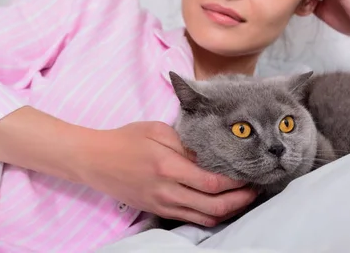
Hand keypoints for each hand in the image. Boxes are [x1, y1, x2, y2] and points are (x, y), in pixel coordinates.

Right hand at [79, 121, 257, 226]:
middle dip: (240, 200)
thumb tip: (209, 155)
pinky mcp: (158, 210)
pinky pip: (190, 219)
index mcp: (168, 167)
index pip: (212, 183)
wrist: (94, 160)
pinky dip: (210, 215)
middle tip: (255, 189)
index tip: (250, 173)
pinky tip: (220, 205)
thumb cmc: (125, 140)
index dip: (236, 183)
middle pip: (214, 206)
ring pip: (204, 217)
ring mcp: (162, 204)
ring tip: (243, 198)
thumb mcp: (156, 130)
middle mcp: (167, 191)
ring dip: (228, 211)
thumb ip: (185, 143)